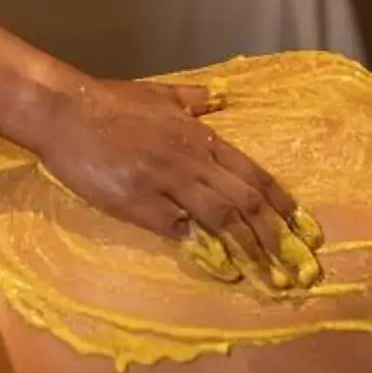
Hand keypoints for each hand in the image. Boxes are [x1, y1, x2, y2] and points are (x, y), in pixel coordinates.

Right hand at [25, 78, 322, 291]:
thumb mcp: (160, 93)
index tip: (305, 229)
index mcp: (202, 137)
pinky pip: (179, 230)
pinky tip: (224, 270)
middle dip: (278, 237)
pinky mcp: (138, 202)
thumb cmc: (111, 101)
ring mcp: (167, 181)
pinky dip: (205, 250)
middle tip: (300, 267)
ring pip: (222, 219)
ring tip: (271, 279)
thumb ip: (193, 98)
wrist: (66, 110)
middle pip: (247, 203)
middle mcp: (192, 159)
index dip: (283, 205)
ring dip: (251, 251)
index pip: (254, 175)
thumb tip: (219, 98)